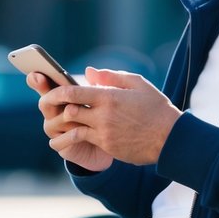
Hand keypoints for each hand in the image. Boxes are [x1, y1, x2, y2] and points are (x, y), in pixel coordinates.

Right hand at [26, 71, 112, 171]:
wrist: (116, 142)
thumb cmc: (112, 114)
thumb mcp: (111, 95)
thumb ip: (102, 81)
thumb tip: (89, 71)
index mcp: (62, 94)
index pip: (41, 83)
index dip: (36, 79)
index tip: (38, 75)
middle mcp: (55, 111)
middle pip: (45, 102)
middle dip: (53, 98)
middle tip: (64, 94)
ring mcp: (56, 129)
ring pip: (51, 122)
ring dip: (68, 120)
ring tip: (86, 119)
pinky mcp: (61, 145)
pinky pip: (56, 142)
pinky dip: (69, 138)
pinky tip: (83, 135)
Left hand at [42, 67, 181, 165]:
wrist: (171, 138)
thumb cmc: (156, 108)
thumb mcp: (138, 84)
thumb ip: (111, 77)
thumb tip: (88, 72)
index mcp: (110, 96)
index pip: (74, 91)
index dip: (57, 91)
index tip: (49, 90)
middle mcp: (104, 114)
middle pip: (69, 110)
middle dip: (55, 109)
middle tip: (48, 107)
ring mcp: (104, 132)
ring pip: (72, 129)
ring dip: (60, 128)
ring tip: (53, 127)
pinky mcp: (107, 146)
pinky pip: (82, 141)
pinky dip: (71, 139)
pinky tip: (65, 139)